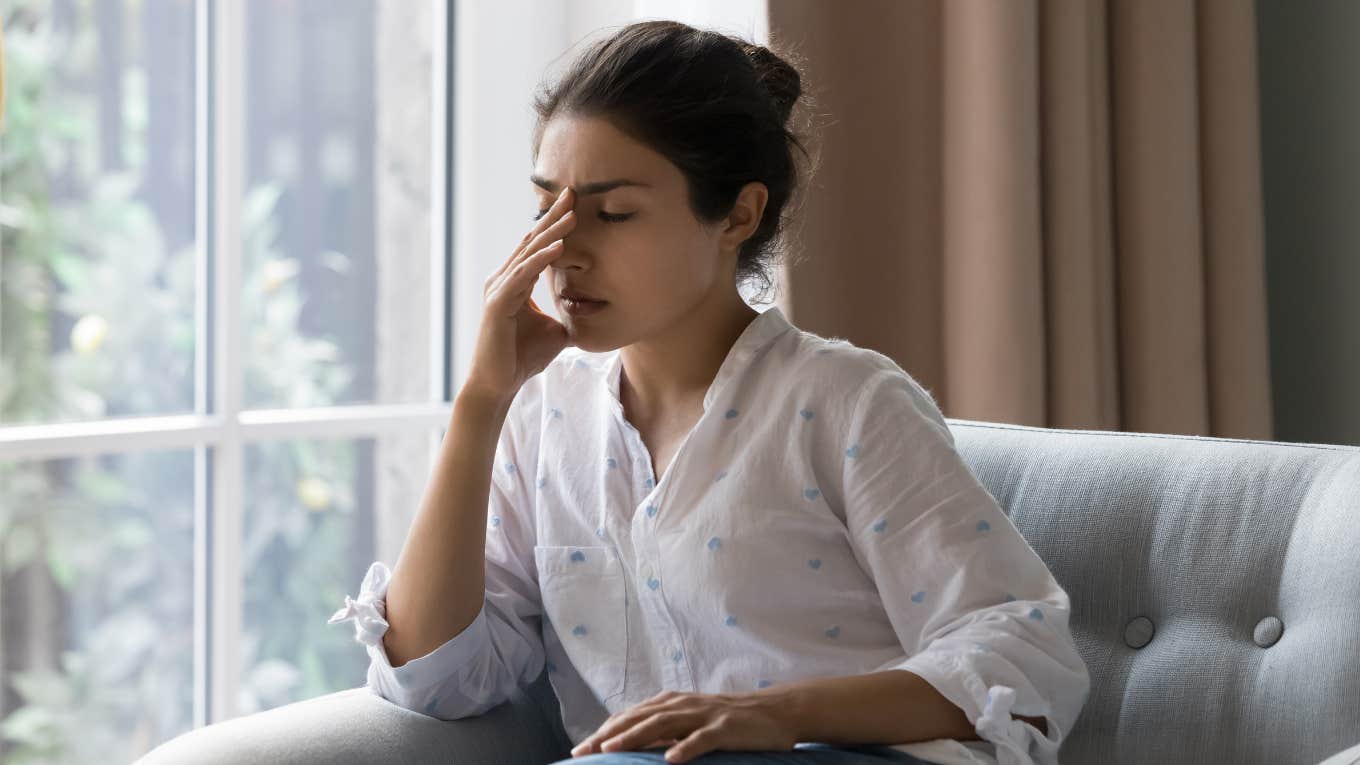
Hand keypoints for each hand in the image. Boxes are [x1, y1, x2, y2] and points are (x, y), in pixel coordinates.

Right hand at [462, 185, 577, 402]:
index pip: (538, 246)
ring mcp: (499, 290)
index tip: (576, 204)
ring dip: (552, 233)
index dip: (555, 224)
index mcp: (515, 282)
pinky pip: (523, 276)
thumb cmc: (523, 358)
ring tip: (572, 214)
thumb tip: (593, 314)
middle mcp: (503, 279)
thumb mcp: (556, 331)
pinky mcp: (498, 304)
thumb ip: (568, 316)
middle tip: (572, 192)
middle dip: (553, 217)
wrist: (500, 384)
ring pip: (528, 254)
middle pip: (532, 241)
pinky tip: (559, 247)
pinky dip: (541, 260)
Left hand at [569, 690, 799, 763]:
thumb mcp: (693, 721)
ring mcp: (704, 715)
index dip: (604, 731)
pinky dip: (685, 748)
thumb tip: (634, 744)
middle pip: (639, 718)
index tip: (581, 749)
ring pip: (663, 724)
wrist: (775, 712)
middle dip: (608, 734)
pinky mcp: (725, 728)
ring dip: (635, 737)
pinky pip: (702, 739)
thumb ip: (666, 729)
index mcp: (673, 702)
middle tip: (583, 752)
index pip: (631, 716)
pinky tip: (670, 760)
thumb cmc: (730, 720)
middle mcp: (683, 704)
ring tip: (611, 751)